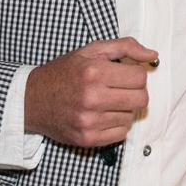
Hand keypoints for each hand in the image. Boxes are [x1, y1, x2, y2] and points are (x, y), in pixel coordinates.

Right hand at [25, 37, 156, 147]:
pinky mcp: (87, 138)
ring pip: (131, 117)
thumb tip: (153, 55)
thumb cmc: (64, 73)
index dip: (136, 75)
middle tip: (120, 89)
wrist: (32, 99)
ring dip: (124, 109)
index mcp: (94, 72)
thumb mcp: (91, 51)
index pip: (140, 77)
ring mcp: (89, 121)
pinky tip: (102, 115)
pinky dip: (116, 124)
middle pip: (141, 100)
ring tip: (106, 102)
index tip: (125, 75)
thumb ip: (125, 47)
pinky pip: (121, 133)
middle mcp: (92, 98)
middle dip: (135, 92)